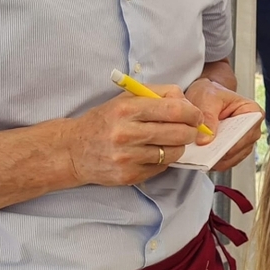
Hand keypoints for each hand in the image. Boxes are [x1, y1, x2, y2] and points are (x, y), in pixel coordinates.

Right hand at [62, 85, 203, 187]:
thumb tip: (185, 100)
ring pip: (172, 152)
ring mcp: (128, 157)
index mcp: (126, 109)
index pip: (172, 109)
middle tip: (192, 129)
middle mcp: (126, 133)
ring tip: (172, 141)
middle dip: (191, 131)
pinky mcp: (129, 175)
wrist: (73, 150)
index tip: (196, 115)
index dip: (191, 113)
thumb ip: (155, 94)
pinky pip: (161, 167)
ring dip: (179, 146)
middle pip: (177, 133)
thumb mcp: (124, 99)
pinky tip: (155, 153)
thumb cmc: (103, 121)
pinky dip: (164, 160)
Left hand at [184, 78, 262, 171]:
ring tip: (201, 158)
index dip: (234, 141)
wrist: (203, 96)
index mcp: (252, 112)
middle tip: (206, 155)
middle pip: (240, 147)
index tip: (220, 147)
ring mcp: (242, 141)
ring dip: (217, 159)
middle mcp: (251, 128)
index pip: (247, 131)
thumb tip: (206, 139)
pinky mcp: (231, 150)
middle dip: (223, 152)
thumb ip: (208, 117)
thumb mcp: (207, 99)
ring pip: (233, 157)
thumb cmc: (210, 93)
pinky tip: (202, 159)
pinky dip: (214, 161)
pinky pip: (225, 160)